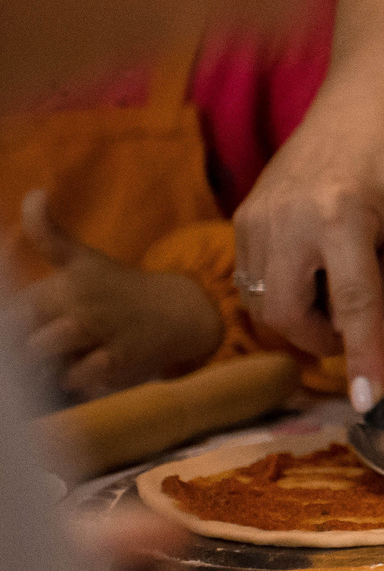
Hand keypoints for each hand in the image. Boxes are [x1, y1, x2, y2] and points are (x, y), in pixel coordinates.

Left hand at [13, 192, 223, 396]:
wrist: (180, 310)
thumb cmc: (117, 288)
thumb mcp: (82, 258)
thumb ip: (47, 233)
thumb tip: (33, 193)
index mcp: (65, 281)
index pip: (12, 308)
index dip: (12, 320)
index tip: (29, 320)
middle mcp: (80, 303)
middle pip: (21, 334)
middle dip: (25, 342)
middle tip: (51, 339)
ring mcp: (100, 331)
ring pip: (47, 353)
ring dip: (52, 359)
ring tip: (69, 353)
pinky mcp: (119, 359)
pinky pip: (78, 377)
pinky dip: (79, 377)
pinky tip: (91, 364)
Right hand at [230, 69, 383, 403]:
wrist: (357, 107)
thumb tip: (376, 343)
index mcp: (341, 215)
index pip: (353, 303)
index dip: (362, 355)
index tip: (369, 399)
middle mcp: (287, 218)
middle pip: (289, 316)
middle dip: (323, 338)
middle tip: (354, 325)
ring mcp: (255, 218)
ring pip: (265, 306)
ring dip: (304, 315)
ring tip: (339, 278)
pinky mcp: (241, 218)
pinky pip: (254, 282)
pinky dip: (286, 292)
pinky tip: (316, 263)